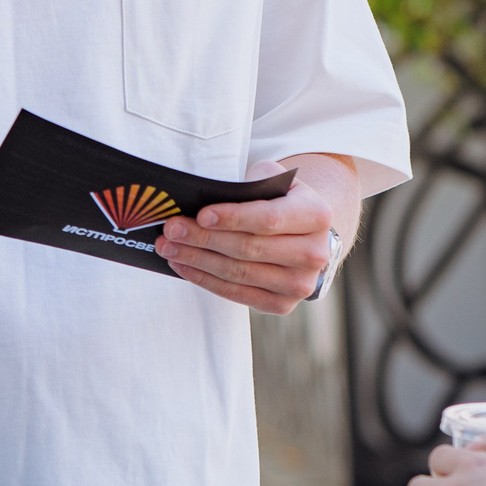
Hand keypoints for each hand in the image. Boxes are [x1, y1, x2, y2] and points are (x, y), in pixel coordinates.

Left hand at [153, 181, 335, 314]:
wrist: (303, 234)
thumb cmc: (278, 200)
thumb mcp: (271, 181)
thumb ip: (246, 187)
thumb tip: (199, 204)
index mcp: (317, 215)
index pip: (269, 219)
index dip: (233, 218)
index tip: (201, 215)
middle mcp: (315, 254)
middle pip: (249, 248)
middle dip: (204, 238)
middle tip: (171, 229)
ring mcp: (300, 284)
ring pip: (239, 273)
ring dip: (197, 260)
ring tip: (169, 247)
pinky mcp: (282, 305)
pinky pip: (236, 294)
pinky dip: (205, 279)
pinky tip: (183, 265)